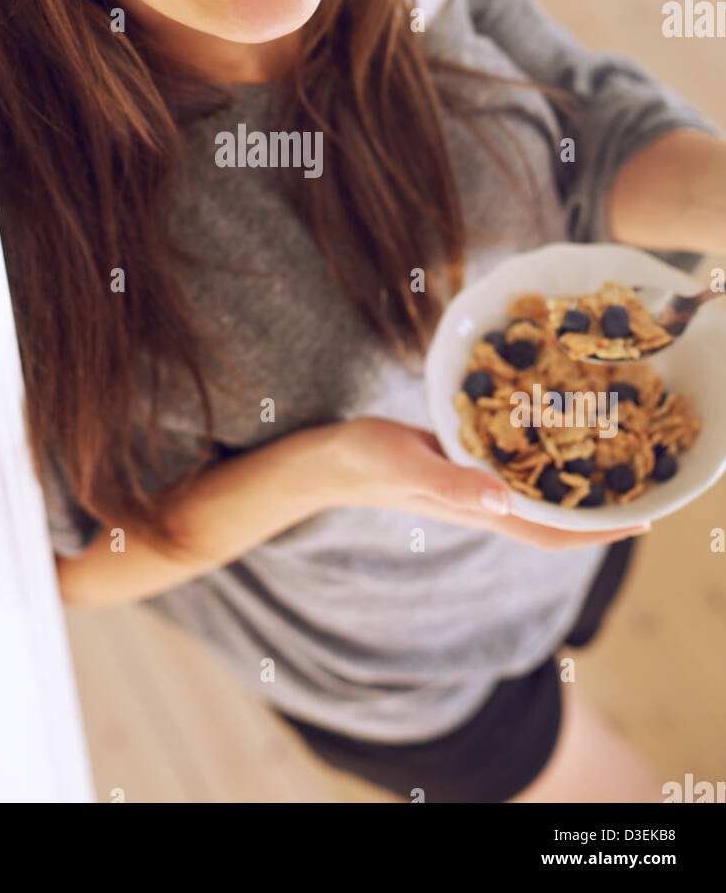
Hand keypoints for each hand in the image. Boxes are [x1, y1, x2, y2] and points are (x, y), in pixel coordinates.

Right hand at [323, 416, 649, 551]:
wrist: (325, 461)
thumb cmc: (362, 461)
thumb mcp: (406, 464)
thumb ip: (452, 482)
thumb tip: (505, 499)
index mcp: (479, 509)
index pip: (552, 532)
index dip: (599, 532)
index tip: (643, 520)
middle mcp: (483, 503)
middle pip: (554, 519)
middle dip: (598, 510)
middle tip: (642, 482)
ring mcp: (471, 487)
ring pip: (536, 497)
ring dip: (574, 489)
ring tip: (612, 462)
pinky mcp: (459, 465)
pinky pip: (513, 472)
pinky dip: (541, 463)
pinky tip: (548, 436)